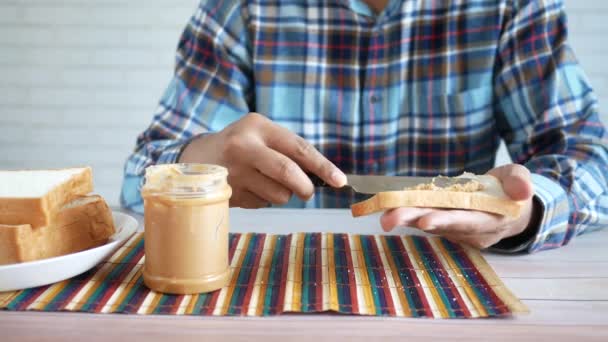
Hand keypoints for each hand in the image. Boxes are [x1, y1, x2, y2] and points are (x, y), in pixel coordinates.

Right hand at [179, 113, 346, 207]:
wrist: (196, 159)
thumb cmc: (240, 146)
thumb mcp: (260, 135)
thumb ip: (288, 150)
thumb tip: (322, 175)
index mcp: (258, 126)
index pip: (299, 147)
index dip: (323, 166)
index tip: (340, 180)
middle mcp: (244, 146)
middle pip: (288, 173)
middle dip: (305, 187)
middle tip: (308, 192)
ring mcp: (235, 171)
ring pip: (278, 194)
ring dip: (282, 195)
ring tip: (267, 184)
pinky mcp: (229, 193)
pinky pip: (262, 204)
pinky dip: (264, 200)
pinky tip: (250, 188)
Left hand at [380, 164, 535, 248]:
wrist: (510, 208)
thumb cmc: (513, 190)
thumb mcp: (520, 180)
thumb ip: (520, 183)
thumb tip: (523, 190)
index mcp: (491, 219)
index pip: (467, 221)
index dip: (447, 221)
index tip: (425, 220)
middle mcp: (470, 230)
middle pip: (440, 225)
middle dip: (414, 221)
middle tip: (388, 219)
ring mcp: (457, 229)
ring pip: (428, 223)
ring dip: (405, 219)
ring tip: (382, 213)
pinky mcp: (446, 224)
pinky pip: (425, 219)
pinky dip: (408, 214)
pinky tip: (389, 208)